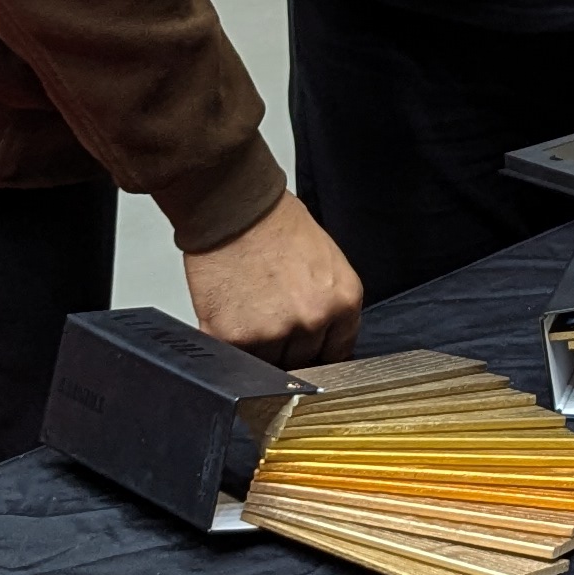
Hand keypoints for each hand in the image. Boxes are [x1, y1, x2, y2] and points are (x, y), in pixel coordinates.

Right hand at [185, 192, 362, 363]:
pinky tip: (231, 318)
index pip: (339, 352)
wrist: (234, 207)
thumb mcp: (327, 262)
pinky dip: (230, 346)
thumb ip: (329, 304)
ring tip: (249, 315)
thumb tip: (323, 338)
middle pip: (304, 362)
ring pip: (269, 367)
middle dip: (288, 349)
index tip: (307, 349)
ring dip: (258, 351)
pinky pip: (234, 360)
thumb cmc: (276, 224)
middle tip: (271, 322)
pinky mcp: (235, 337)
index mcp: (343, 301)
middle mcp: (313, 320)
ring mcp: (274, 333)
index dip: (319, 351)